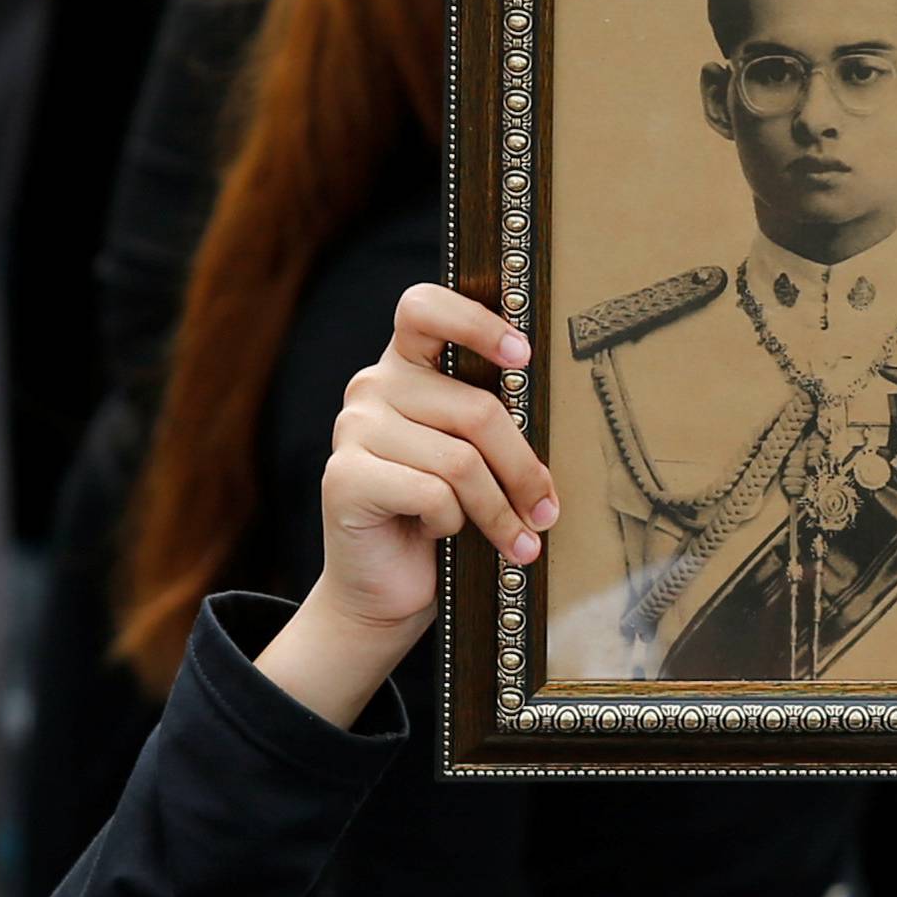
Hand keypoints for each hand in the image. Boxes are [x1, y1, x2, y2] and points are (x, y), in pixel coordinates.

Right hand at [258, 285, 558, 726]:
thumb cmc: (441, 517)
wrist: (385, 589)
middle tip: (548, 511)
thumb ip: (492, 424)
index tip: (523, 354)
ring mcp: (353, 429)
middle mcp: (373, 387)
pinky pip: (432, 493)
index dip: (475, 322)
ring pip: (460, 460)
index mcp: (406, 366)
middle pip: (475, 409)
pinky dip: (451, 523)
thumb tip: (550, 416)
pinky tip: (440, 534)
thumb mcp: (473, 459)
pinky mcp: (345, 477)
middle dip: (523, 468)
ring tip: (515, 539)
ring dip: (497, 510)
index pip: (424, 308)